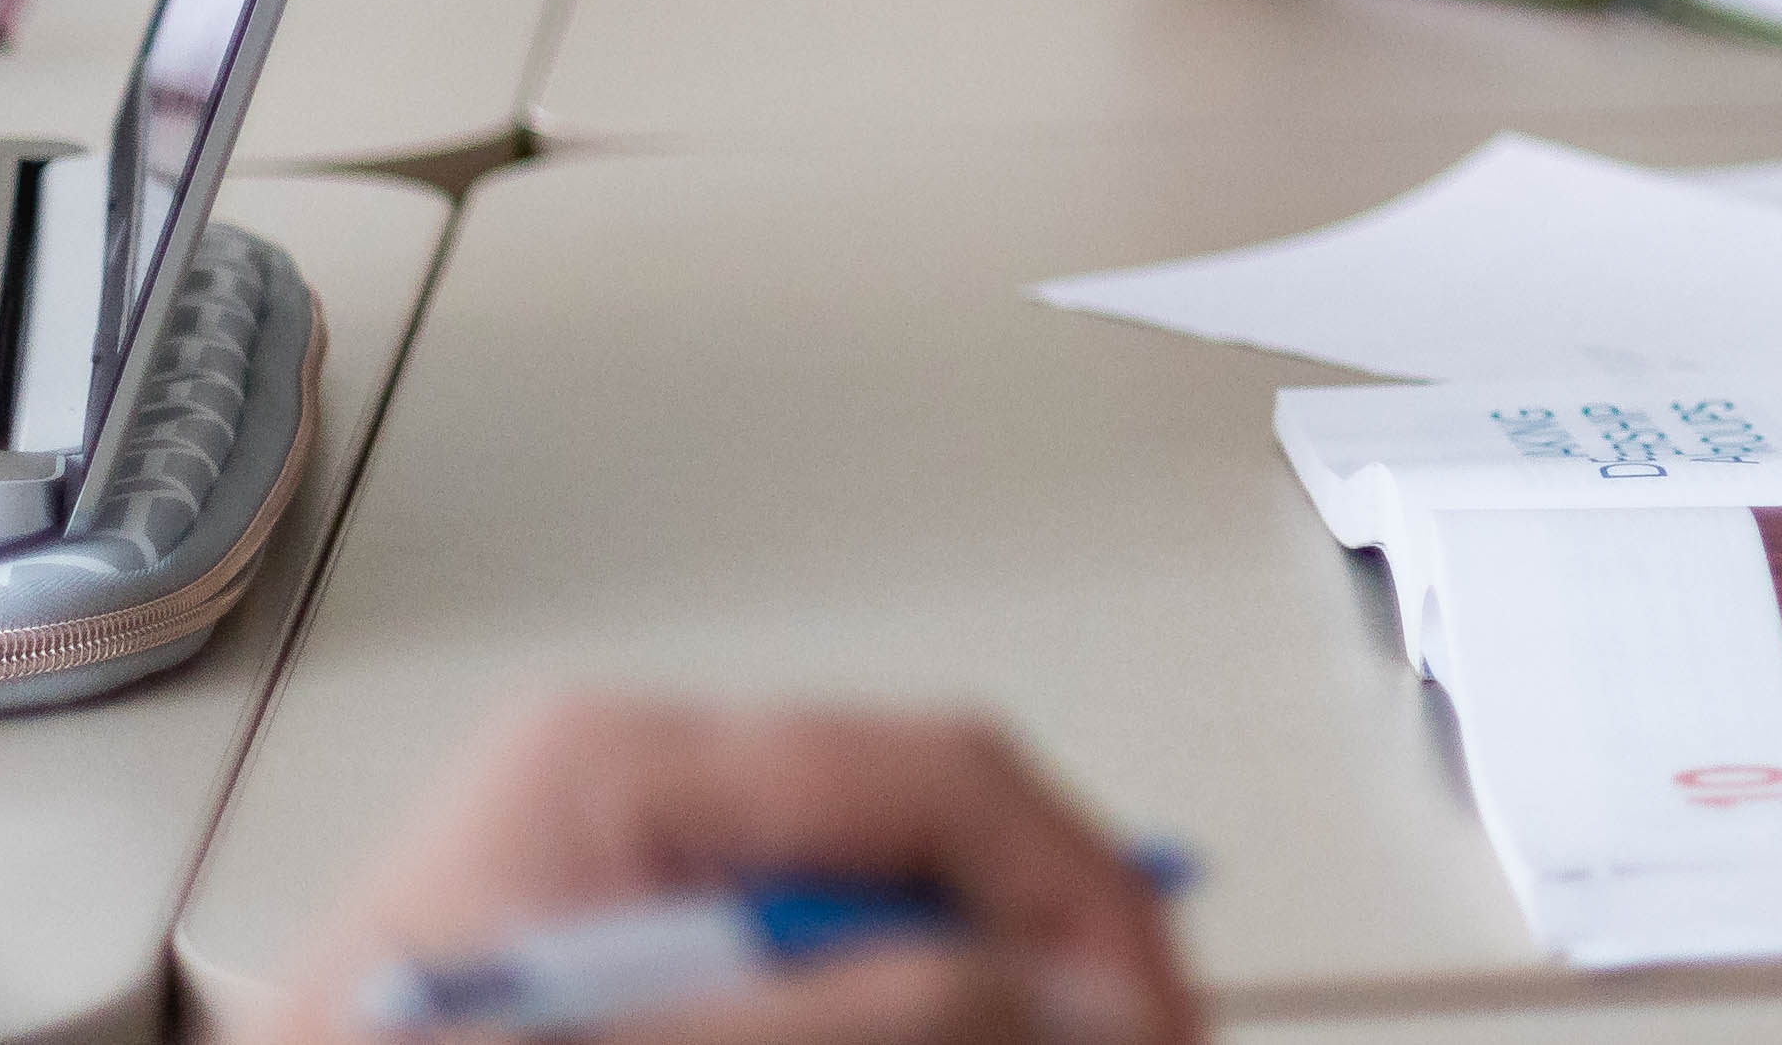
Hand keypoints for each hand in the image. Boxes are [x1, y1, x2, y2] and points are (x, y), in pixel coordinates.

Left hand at [240, 695, 1196, 1044]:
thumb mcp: (647, 1034)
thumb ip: (865, 1008)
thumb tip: (1077, 987)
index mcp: (623, 765)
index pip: (944, 775)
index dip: (1085, 897)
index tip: (1159, 1013)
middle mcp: (631, 797)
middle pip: (930, 849)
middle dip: (1037, 965)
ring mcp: (625, 887)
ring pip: (888, 924)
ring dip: (962, 1003)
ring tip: (1019, 1039)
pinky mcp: (621, 966)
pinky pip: (810, 973)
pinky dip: (876, 1019)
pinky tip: (902, 1035)